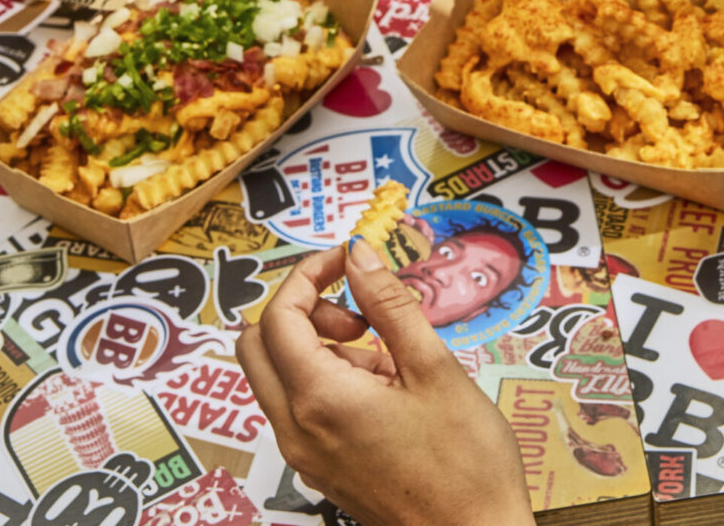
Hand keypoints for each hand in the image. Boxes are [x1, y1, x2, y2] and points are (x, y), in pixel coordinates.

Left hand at [237, 240, 534, 525]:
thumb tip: (359, 253)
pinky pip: (301, 408)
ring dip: (320, 347)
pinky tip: (387, 389)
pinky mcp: (320, 469)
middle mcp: (297, 431)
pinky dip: (329, 381)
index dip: (308, 274)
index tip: (347, 260)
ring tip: (389, 359)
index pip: (279, 316)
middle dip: (302, 310)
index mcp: (320, 400)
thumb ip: (389, 303)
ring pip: (279, 377)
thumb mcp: (433, 367)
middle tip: (357, 311)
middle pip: (259, 345)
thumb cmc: (464, 462)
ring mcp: (305, 455)